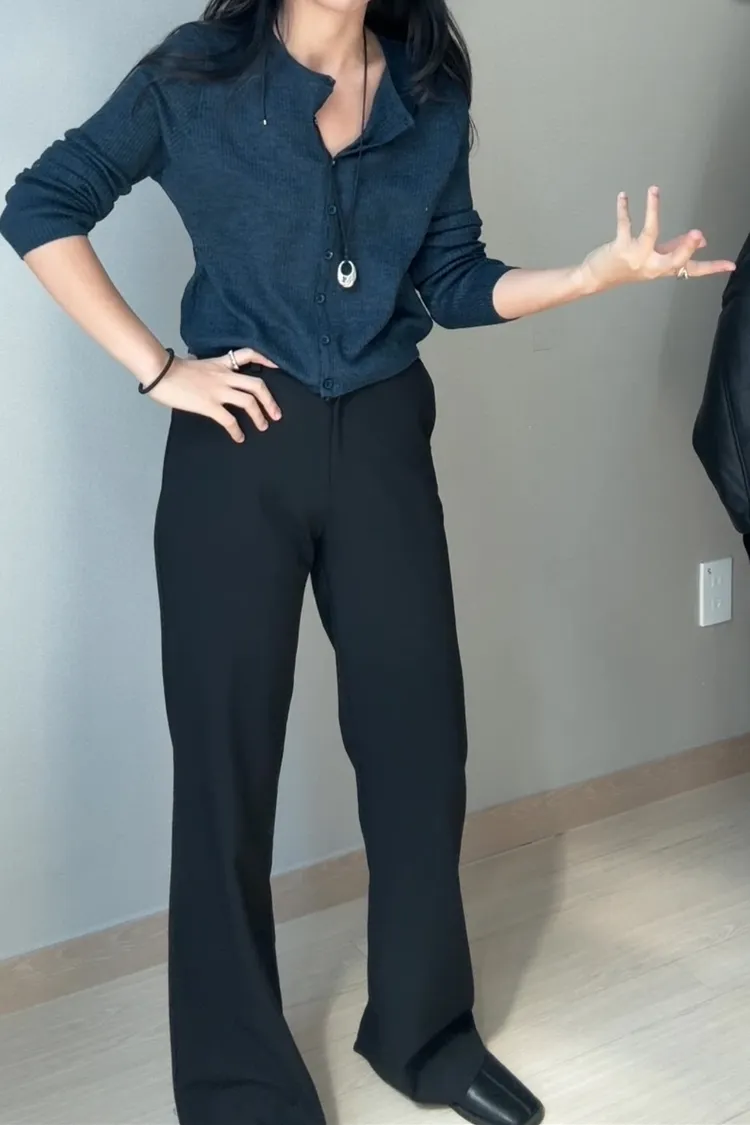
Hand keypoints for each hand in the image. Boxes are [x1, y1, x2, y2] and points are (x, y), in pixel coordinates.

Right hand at [147, 348, 280, 442]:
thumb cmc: (171, 369)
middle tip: (277, 414)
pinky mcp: (210, 405)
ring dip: (260, 416)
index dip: (266, 359)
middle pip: (257, 384)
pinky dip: (237, 431)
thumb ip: (207, 369)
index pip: (248, 355)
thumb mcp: (196, 364)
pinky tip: (239, 438)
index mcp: (221, 364)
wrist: (159, 372)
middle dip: (270, 401)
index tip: (276, 367)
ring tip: (264, 426)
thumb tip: (205, 373)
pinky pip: (230, 420)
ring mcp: (218, 391)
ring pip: (249, 402)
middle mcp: (224, 376)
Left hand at [579, 187, 734, 293]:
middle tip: (699, 234)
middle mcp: (652, 266)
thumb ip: (677, 248)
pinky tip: (624, 196)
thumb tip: (701, 240)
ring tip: (654, 190)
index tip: (730, 266)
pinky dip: (624, 209)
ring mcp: (636, 257)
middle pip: (673, 260)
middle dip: (686, 248)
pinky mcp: (620, 248)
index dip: (712, 268)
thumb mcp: (655, 260)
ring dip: (653, 210)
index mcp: (663, 268)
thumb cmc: (627, 267)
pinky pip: (624, 224)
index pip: (692, 270)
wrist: (596, 279)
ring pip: (650, 234)